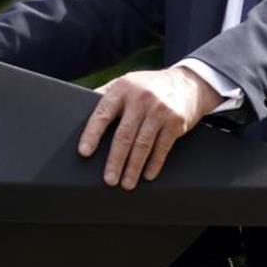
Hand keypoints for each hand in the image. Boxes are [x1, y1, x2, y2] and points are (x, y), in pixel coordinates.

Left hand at [78, 67, 222, 190]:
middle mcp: (141, 98)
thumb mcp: (126, 83)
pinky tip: (147, 175)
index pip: (103, 114)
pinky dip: (154, 164)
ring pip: (143, 145)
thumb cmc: (148, 86)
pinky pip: (162, 147)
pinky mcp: (176, 121)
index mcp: (122, 89)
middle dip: (115, 160)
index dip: (92, 134)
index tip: (84, 152)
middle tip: (109, 179)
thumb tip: (79, 107)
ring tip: (126, 183)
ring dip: (133, 168)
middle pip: (124, 135)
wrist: (187, 83)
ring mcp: (160, 110)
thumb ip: (106, 95)